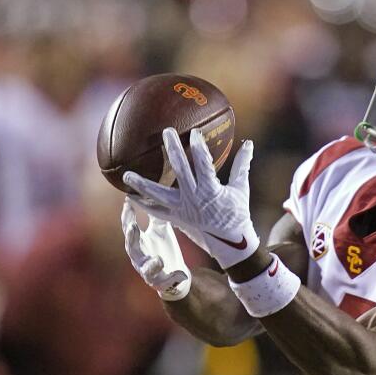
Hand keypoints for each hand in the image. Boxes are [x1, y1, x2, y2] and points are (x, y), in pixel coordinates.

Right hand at [121, 200, 190, 300]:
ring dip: (151, 264)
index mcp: (138, 243)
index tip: (127, 201)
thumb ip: (155, 215)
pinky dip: (172, 277)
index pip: (129, 227)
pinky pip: (165, 281)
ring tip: (158, 260)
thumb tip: (153, 194)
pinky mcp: (160, 282)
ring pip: (146, 269)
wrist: (175, 274)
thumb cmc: (164, 248)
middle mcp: (139, 257)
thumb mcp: (160, 230)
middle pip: (131, 247)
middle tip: (132, 226)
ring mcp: (148, 271)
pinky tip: (180, 273)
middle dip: (131, 237)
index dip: (127, 215)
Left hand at [124, 127, 258, 269]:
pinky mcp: (176, 218)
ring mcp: (182, 209)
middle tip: (166, 132)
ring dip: (142, 184)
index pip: (204, 164)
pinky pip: (156, 211)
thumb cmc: (237, 213)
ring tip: (126, 175)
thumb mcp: (241, 189)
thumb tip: (249, 143)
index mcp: (211, 190)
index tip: (194, 132)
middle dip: (173, 150)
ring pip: (158, 195)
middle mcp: (194, 198)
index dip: (200, 148)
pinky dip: (143, 203)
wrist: (230, 242)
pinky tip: (130, 195)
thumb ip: (242, 165)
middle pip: (180, 171)